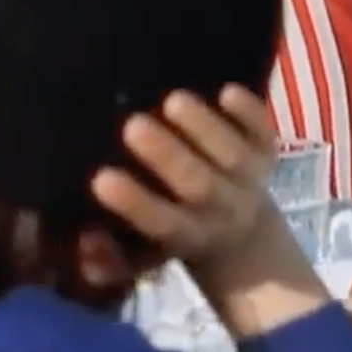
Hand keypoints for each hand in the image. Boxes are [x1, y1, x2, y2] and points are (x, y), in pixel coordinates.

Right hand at [91, 86, 277, 267]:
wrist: (242, 234)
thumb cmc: (173, 234)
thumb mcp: (140, 261)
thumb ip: (107, 260)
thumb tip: (85, 239)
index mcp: (187, 235)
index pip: (162, 222)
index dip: (134, 203)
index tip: (101, 178)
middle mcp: (221, 208)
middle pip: (198, 185)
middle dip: (167, 156)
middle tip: (132, 125)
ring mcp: (248, 178)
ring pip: (232, 154)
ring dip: (204, 127)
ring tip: (173, 99)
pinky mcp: (266, 150)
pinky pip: (263, 131)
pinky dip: (249, 113)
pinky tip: (226, 91)